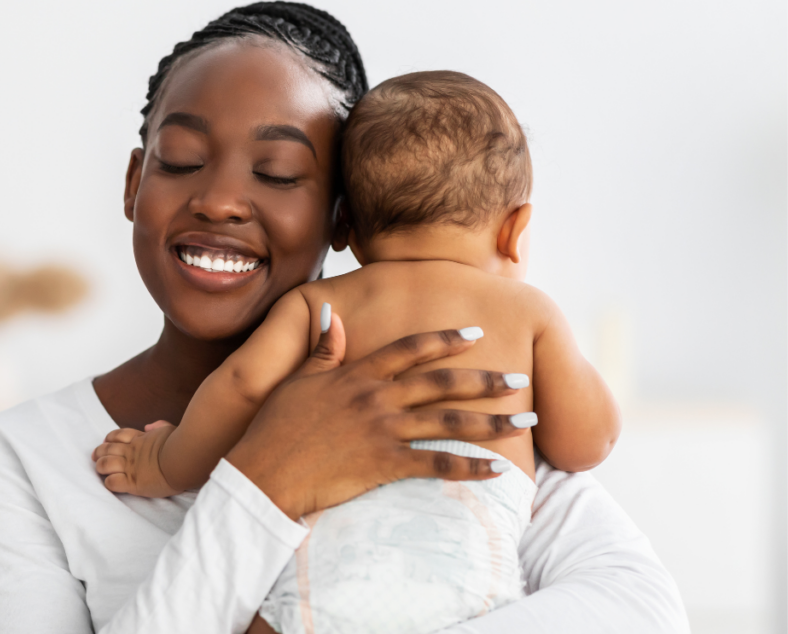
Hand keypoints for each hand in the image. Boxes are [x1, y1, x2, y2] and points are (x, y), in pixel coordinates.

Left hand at [93, 421, 181, 497]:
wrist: (182, 460)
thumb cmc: (181, 445)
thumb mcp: (171, 429)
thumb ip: (159, 426)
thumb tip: (148, 427)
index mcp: (140, 439)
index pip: (117, 435)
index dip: (109, 439)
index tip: (107, 442)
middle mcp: (131, 452)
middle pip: (106, 449)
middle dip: (99, 452)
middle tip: (96, 456)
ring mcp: (130, 467)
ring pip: (104, 464)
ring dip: (100, 466)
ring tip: (101, 469)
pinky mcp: (132, 483)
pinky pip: (112, 482)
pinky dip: (109, 483)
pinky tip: (112, 483)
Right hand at [226, 310, 532, 519]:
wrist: (263, 473)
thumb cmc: (275, 428)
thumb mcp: (298, 381)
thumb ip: (324, 350)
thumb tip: (335, 315)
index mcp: (357, 375)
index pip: (409, 349)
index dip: (444, 341)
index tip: (475, 335)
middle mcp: (376, 397)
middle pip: (441, 383)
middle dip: (485, 380)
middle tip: (520, 379)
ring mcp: (382, 430)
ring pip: (448, 421)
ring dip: (492, 421)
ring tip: (525, 421)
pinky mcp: (384, 464)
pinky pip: (437, 464)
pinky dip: (470, 467)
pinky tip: (498, 470)